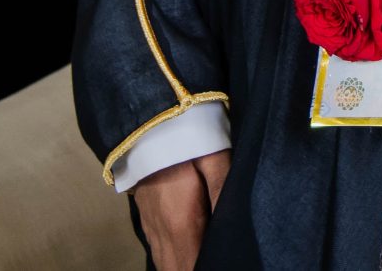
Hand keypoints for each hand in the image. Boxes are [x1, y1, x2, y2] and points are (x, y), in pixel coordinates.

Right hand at [130, 149, 230, 270]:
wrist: (145, 126)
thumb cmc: (184, 139)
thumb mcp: (213, 158)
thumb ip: (224, 189)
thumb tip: (236, 220)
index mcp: (181, 224)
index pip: (193, 266)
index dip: (209, 267)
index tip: (222, 263)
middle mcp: (162, 234)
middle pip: (178, 269)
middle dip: (197, 269)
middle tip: (219, 262)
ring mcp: (152, 229)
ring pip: (166, 264)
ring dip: (183, 266)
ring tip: (204, 262)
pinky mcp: (148, 222)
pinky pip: (160, 253)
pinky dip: (174, 260)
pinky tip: (187, 257)